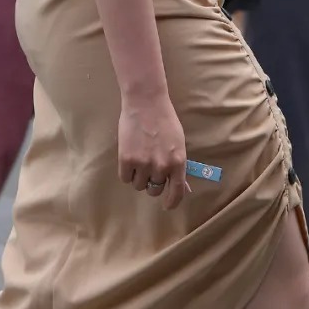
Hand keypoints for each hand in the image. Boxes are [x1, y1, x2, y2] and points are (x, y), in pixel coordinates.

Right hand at [118, 93, 188, 210]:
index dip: (172, 202)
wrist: (145, 103)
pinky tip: (129, 157)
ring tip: (139, 158)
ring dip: (138, 176)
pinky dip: (126, 171)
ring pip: (139, 185)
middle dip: (152, 182)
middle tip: (149, 167)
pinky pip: (125, 178)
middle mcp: (161, 166)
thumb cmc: (164, 120)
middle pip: (155, 189)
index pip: (177, 192)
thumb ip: (178, 165)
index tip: (167, 205)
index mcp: (178, 162)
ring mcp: (143, 164)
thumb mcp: (178, 143)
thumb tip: (182, 186)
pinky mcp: (126, 160)